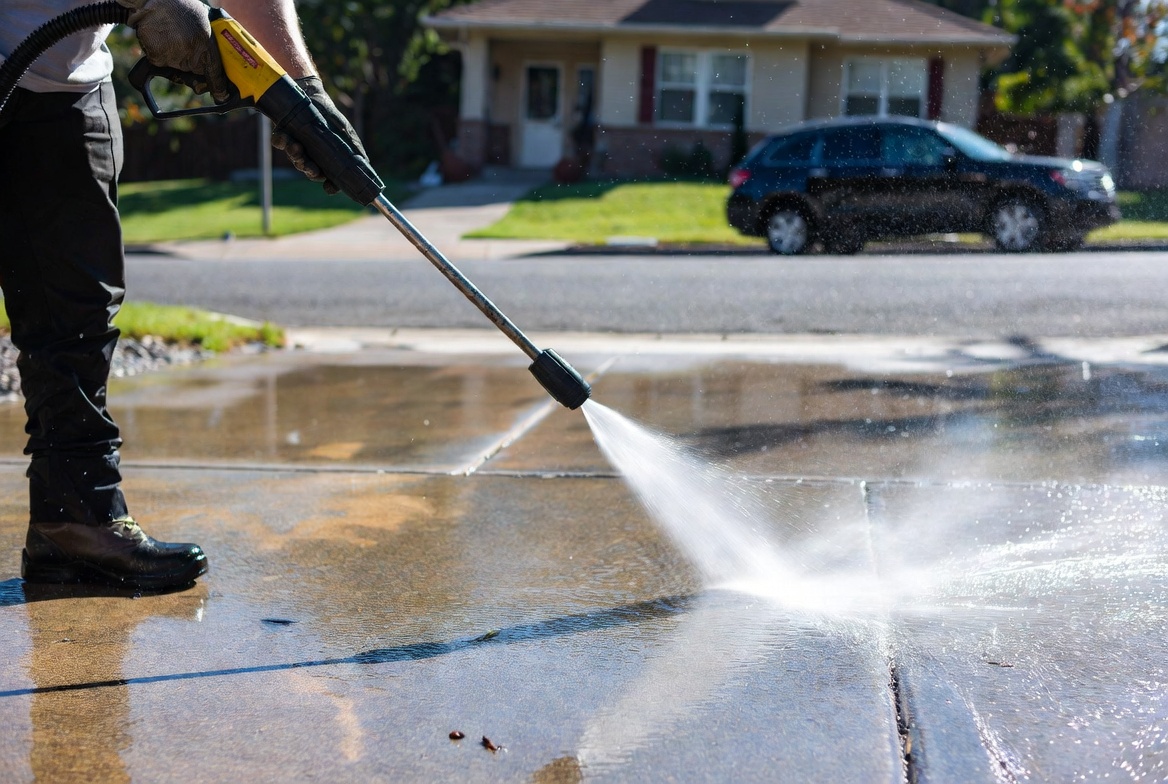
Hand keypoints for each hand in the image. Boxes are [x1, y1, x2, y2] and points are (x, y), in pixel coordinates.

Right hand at [117, 0, 227, 100]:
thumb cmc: (179, 6)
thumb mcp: (203, 19)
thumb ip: (209, 40)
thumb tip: (217, 64)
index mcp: (205, 41)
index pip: (215, 71)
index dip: (218, 86)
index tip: (221, 96)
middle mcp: (191, 52)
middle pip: (195, 72)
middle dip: (192, 65)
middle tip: (185, 45)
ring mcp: (174, 55)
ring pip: (177, 68)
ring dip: (175, 58)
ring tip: (171, 35)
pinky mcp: (157, 57)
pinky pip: (160, 62)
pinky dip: (159, 52)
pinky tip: (159, 37)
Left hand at [272, 76, 368, 194]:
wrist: (315, 98)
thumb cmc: (333, 120)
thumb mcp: (348, 135)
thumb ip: (356, 152)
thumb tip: (366, 166)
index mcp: (326, 162)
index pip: (328, 179)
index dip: (330, 186)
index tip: (329, 187)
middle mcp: (311, 158)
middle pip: (309, 170)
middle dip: (309, 170)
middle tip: (311, 168)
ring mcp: (296, 148)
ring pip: (294, 158)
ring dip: (296, 156)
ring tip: (298, 148)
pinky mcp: (283, 135)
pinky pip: (279, 142)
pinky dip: (281, 141)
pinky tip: (285, 137)